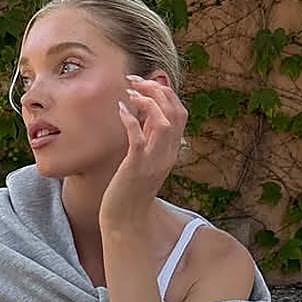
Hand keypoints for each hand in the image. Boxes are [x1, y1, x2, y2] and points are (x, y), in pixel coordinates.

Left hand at [101, 74, 188, 228]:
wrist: (126, 220)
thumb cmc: (131, 189)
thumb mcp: (145, 158)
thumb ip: (148, 136)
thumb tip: (145, 110)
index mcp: (171, 151)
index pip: (180, 113)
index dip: (166, 92)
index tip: (146, 83)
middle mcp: (167, 155)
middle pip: (176, 112)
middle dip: (158, 90)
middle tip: (135, 81)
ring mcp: (153, 162)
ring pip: (164, 122)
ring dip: (148, 102)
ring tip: (130, 92)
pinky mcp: (135, 168)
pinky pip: (138, 138)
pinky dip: (131, 120)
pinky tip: (121, 110)